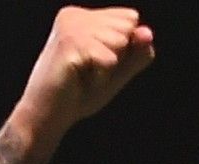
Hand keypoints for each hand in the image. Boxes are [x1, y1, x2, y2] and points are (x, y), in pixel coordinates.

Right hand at [16, 7, 155, 130]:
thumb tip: (147, 32)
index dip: (125, 48)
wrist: (51, 114)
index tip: (97, 62)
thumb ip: (138, 51)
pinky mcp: (68, 44)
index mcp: (84, 16)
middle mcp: (75, 15)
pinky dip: (101, 77)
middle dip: (118, 57)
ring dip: (109, 69)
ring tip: (84, 74)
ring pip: (120, 41)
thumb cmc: (81, 92)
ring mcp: (70, 27)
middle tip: (89, 71)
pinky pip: (109, 60)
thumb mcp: (119, 70)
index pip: (130, 19)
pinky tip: (80, 80)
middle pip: (127, 27)